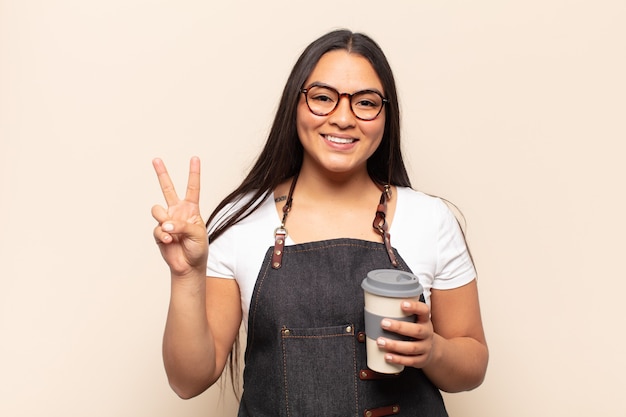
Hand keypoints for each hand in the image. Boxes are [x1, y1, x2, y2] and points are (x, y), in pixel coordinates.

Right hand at [152, 157, 207, 276]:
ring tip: (172, 231)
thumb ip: (182, 225)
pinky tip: (169, 241)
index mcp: (191, 209)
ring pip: (157, 210)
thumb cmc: (198, 249)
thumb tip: (166, 223)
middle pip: (168, 189)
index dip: (194, 173)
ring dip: (163, 219)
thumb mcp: (197, 234)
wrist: (188, 266)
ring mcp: (167, 220)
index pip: (193, 188)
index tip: (194, 158)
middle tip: (156, 159)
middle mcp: (177, 211)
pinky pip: (157, 228)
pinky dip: (163, 235)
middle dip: (161, 173)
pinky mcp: (159, 232)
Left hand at [376, 300, 434, 368]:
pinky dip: (398, 359)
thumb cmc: (414, 330)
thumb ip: (399, 315)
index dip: (415, 307)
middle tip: (383, 323)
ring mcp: (425, 347)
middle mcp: (427, 333)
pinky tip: (387, 356)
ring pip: (412, 347)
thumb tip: (373, 308)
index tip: (402, 304)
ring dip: (395, 345)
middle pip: (417, 330)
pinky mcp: (422, 360)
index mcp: (424, 320)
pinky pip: (410, 361)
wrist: (430, 350)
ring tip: (380, 342)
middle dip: (399, 327)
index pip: (423, 310)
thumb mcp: (413, 321)